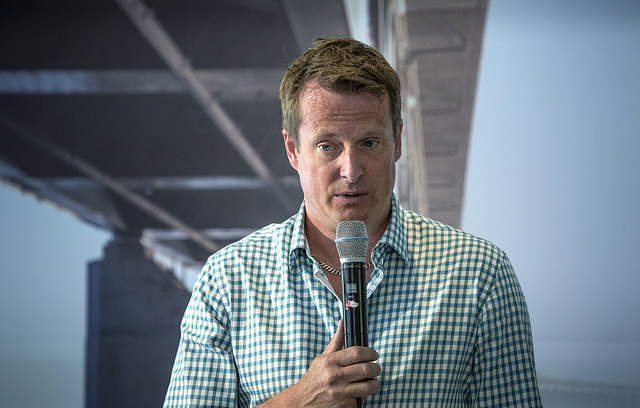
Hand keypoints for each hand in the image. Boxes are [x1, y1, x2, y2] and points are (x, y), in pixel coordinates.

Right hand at [258, 320, 380, 406]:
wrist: (302, 401)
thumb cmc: (314, 377)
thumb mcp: (323, 358)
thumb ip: (336, 342)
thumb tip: (342, 323)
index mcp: (331, 361)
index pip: (357, 352)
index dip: (370, 352)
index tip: (374, 355)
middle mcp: (335, 376)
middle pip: (366, 369)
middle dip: (376, 368)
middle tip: (376, 368)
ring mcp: (339, 392)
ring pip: (368, 386)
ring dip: (374, 383)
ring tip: (373, 380)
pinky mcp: (343, 406)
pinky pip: (361, 400)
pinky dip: (364, 396)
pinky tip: (361, 392)